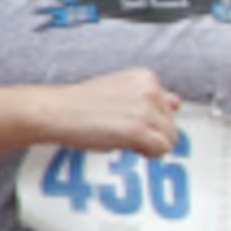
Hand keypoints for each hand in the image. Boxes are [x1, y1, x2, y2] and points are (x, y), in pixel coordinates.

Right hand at [46, 66, 185, 157]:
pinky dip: (147, 153)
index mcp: (146, 77)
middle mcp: (150, 90)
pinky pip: (161, 149)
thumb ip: (149, 96)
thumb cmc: (79, 104)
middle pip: (171, 123)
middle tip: (120, 130)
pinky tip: (126, 145)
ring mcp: (145, 110)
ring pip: (170, 138)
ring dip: (148, 144)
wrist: (55, 111)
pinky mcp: (138, 130)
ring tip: (122, 137)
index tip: (129, 120)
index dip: (149, 119)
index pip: (169, 105)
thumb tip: (176, 103)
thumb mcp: (119, 90)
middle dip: (150, 132)